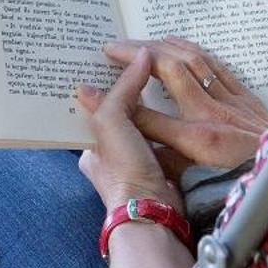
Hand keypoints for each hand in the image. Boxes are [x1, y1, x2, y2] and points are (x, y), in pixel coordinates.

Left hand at [74, 46, 185, 213]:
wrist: (155, 212)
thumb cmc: (124, 171)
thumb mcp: (112, 121)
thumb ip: (123, 88)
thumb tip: (140, 55)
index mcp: (88, 148)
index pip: (93, 109)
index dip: (103, 84)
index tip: (115, 61)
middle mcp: (109, 157)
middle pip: (120, 116)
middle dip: (130, 94)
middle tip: (141, 62)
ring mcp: (136, 164)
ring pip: (144, 127)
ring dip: (153, 107)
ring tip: (162, 75)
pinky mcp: (161, 169)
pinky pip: (165, 138)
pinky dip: (171, 124)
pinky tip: (179, 104)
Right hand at [102, 35, 267, 176]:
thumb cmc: (243, 185)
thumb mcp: (199, 185)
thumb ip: (167, 168)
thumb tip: (138, 155)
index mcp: (199, 140)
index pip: (147, 117)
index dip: (115, 104)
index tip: (88, 92)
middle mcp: (214, 113)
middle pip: (170, 70)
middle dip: (137, 55)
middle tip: (111, 47)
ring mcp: (232, 101)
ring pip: (194, 59)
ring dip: (163, 45)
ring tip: (140, 41)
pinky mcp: (247, 97)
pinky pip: (216, 63)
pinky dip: (193, 50)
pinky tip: (179, 44)